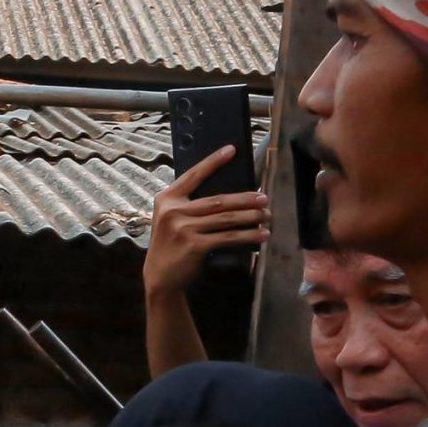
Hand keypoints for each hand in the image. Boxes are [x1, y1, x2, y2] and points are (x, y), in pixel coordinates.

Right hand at [142, 148, 269, 296]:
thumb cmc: (171, 246)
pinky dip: (247, 235)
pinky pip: (227, 237)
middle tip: (264, 198)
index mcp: (167, 199)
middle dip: (245, 198)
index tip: (232, 149)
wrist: (161, 277)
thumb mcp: (171, 220)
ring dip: (250, 216)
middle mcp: (173, 211)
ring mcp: (183, 228)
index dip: (213, 162)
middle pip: (217, 200)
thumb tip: (228, 197)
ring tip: (266, 215)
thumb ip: (189, 206)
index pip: (194, 175)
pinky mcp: (194, 245)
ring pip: (225, 218)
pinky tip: (260, 234)